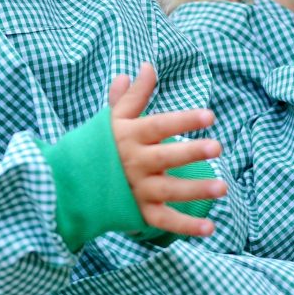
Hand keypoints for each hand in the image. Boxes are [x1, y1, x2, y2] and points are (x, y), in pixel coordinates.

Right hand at [108, 63, 226, 236]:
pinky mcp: (139, 211)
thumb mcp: (113, 117)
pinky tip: (209, 229)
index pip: (159, 125)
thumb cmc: (100, 144)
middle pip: (165, 157)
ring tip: (223, 187)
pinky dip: (185, 228)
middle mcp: (134, 162)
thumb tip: (148, 66)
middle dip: (191, 152)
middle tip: (217, 147)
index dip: (183, 120)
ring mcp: (137, 188)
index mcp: (130, 136)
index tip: (210, 115)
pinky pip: (163, 221)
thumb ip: (133, 95)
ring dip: (196, 190)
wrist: (70, 182)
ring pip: (168, 190)